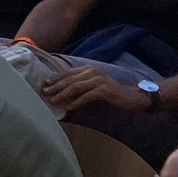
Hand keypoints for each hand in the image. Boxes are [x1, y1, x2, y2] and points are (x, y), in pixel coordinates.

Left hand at [40, 65, 154, 114]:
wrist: (133, 97)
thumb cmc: (112, 93)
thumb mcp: (94, 85)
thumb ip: (81, 85)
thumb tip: (62, 92)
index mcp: (88, 69)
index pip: (67, 72)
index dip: (55, 78)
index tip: (44, 84)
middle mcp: (92, 72)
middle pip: (69, 79)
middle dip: (55, 86)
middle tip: (44, 93)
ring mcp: (98, 80)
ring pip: (75, 87)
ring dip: (63, 94)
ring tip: (54, 100)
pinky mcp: (104, 90)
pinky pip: (87, 96)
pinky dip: (77, 102)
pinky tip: (70, 107)